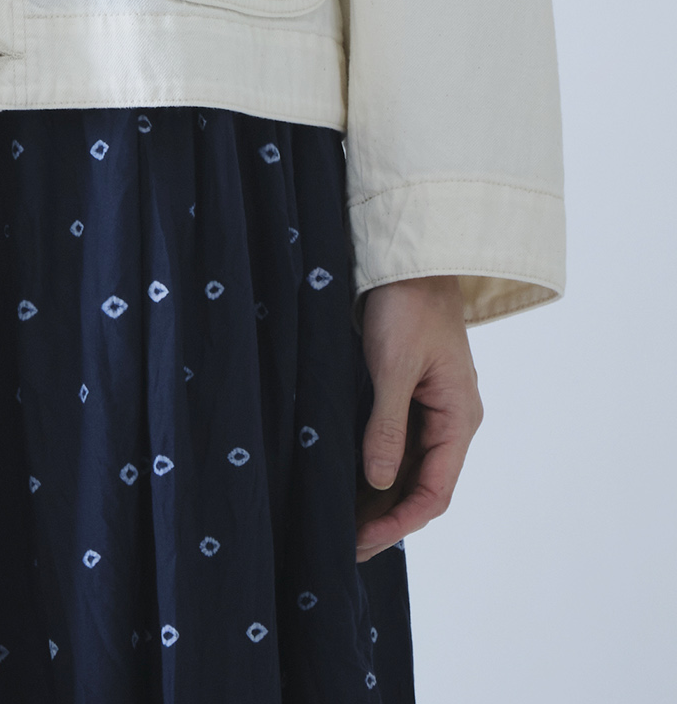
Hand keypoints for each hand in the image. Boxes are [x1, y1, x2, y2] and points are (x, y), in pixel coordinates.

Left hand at [356, 274, 482, 561]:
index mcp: (459, 418)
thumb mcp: (393, 367)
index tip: (362, 541)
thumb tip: (379, 481)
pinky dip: (376, 466)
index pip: (434, 492)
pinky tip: (349, 481)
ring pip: (408, 468)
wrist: (409, 259)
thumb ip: (387, 425)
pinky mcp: (411, 394)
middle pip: (422, 486)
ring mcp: (432, 408)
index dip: (399, 522)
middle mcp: (451, 420)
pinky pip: (398, 443)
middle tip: (344, 542)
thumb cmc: (408, 306)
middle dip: (387, 518)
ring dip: (379, 496)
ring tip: (343, 521)